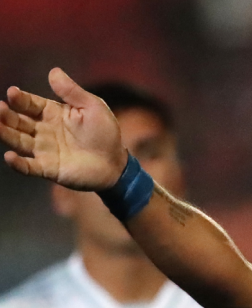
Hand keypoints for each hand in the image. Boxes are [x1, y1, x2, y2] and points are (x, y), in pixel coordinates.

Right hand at [0, 68, 125, 190]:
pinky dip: (18, 164)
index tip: (12, 93)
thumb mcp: (93, 108)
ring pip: (18, 140)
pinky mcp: (48, 168)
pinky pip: (29, 167)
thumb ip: (72, 92)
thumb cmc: (104, 133)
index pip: (29, 104)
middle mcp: (43, 130)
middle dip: (6, 115)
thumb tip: (53, 71)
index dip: (20, 99)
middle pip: (18, 121)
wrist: (116, 164)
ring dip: (5, 133)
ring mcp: (44, 150)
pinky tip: (9, 157)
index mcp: (52, 113)